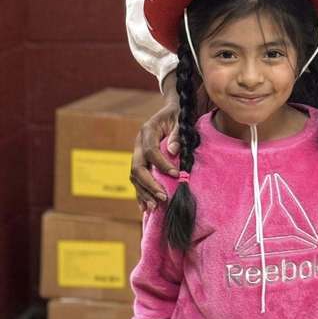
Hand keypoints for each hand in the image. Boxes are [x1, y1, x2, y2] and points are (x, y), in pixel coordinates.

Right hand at [130, 80, 179, 212]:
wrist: (171, 111)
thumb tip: (173, 151)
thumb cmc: (178, 115)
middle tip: (163, 197)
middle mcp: (138, 143)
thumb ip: (177, 134)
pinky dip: (141, 194)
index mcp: (147, 131)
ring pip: (135, 177)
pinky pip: (137, 180)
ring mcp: (137, 154)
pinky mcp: (141, 162)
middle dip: (149, 184)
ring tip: (154, 207)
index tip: (176, 175)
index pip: (151, 151)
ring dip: (144, 193)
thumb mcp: (181, 119)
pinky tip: (145, 208)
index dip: (161, 164)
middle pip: (137, 167)